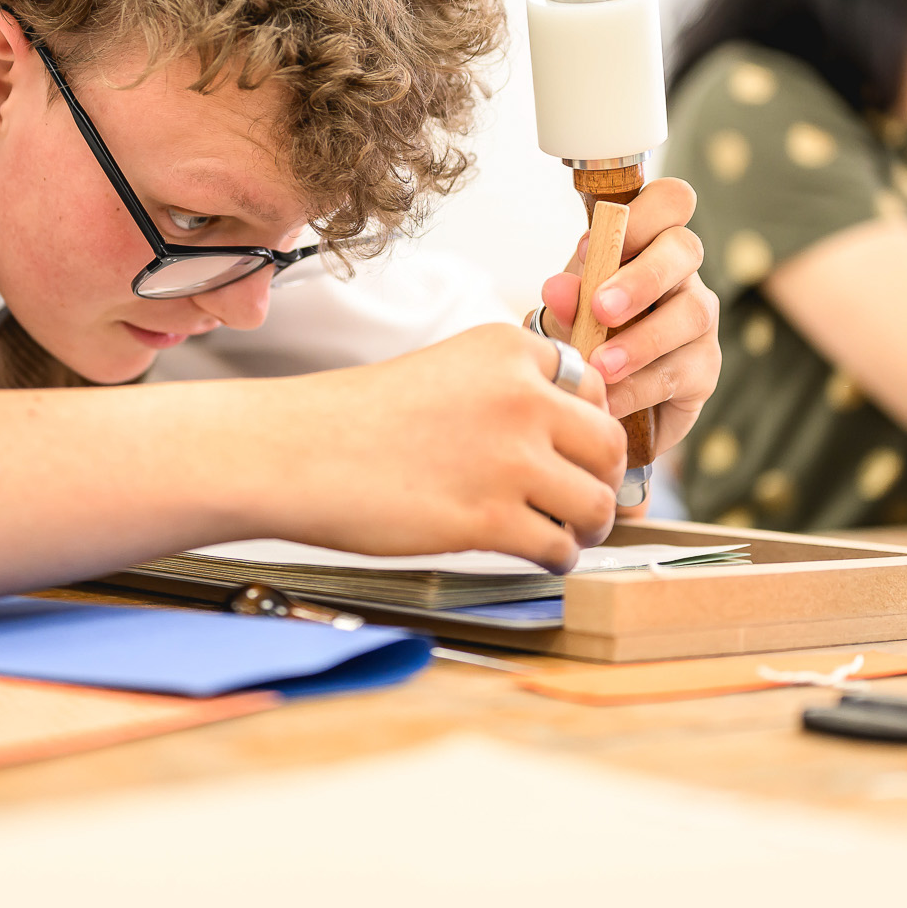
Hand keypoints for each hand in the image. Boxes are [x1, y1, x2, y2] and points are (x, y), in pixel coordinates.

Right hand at [267, 325, 625, 571]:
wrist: (298, 452)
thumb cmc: (359, 419)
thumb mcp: (446, 371)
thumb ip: (506, 392)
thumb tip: (569, 441)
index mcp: (509, 349)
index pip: (592, 386)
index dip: (588, 425)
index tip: (574, 451)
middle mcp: (521, 396)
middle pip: (608, 445)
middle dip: (603, 479)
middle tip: (583, 500)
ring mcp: (511, 459)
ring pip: (596, 502)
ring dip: (588, 525)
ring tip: (565, 533)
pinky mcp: (491, 519)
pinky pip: (560, 547)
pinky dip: (558, 558)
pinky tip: (538, 556)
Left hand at [536, 176, 721, 460]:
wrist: (594, 399)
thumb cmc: (582, 336)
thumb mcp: (564, 316)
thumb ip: (564, 301)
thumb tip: (558, 288)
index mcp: (648, 242)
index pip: (670, 201)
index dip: (644, 213)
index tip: (593, 244)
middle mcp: (681, 274)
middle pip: (685, 250)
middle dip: (642, 278)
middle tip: (601, 309)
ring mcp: (698, 320)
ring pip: (691, 314)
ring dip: (642, 340)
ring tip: (600, 365)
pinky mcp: (704, 369)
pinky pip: (683, 372)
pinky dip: (641, 387)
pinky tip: (610, 398)